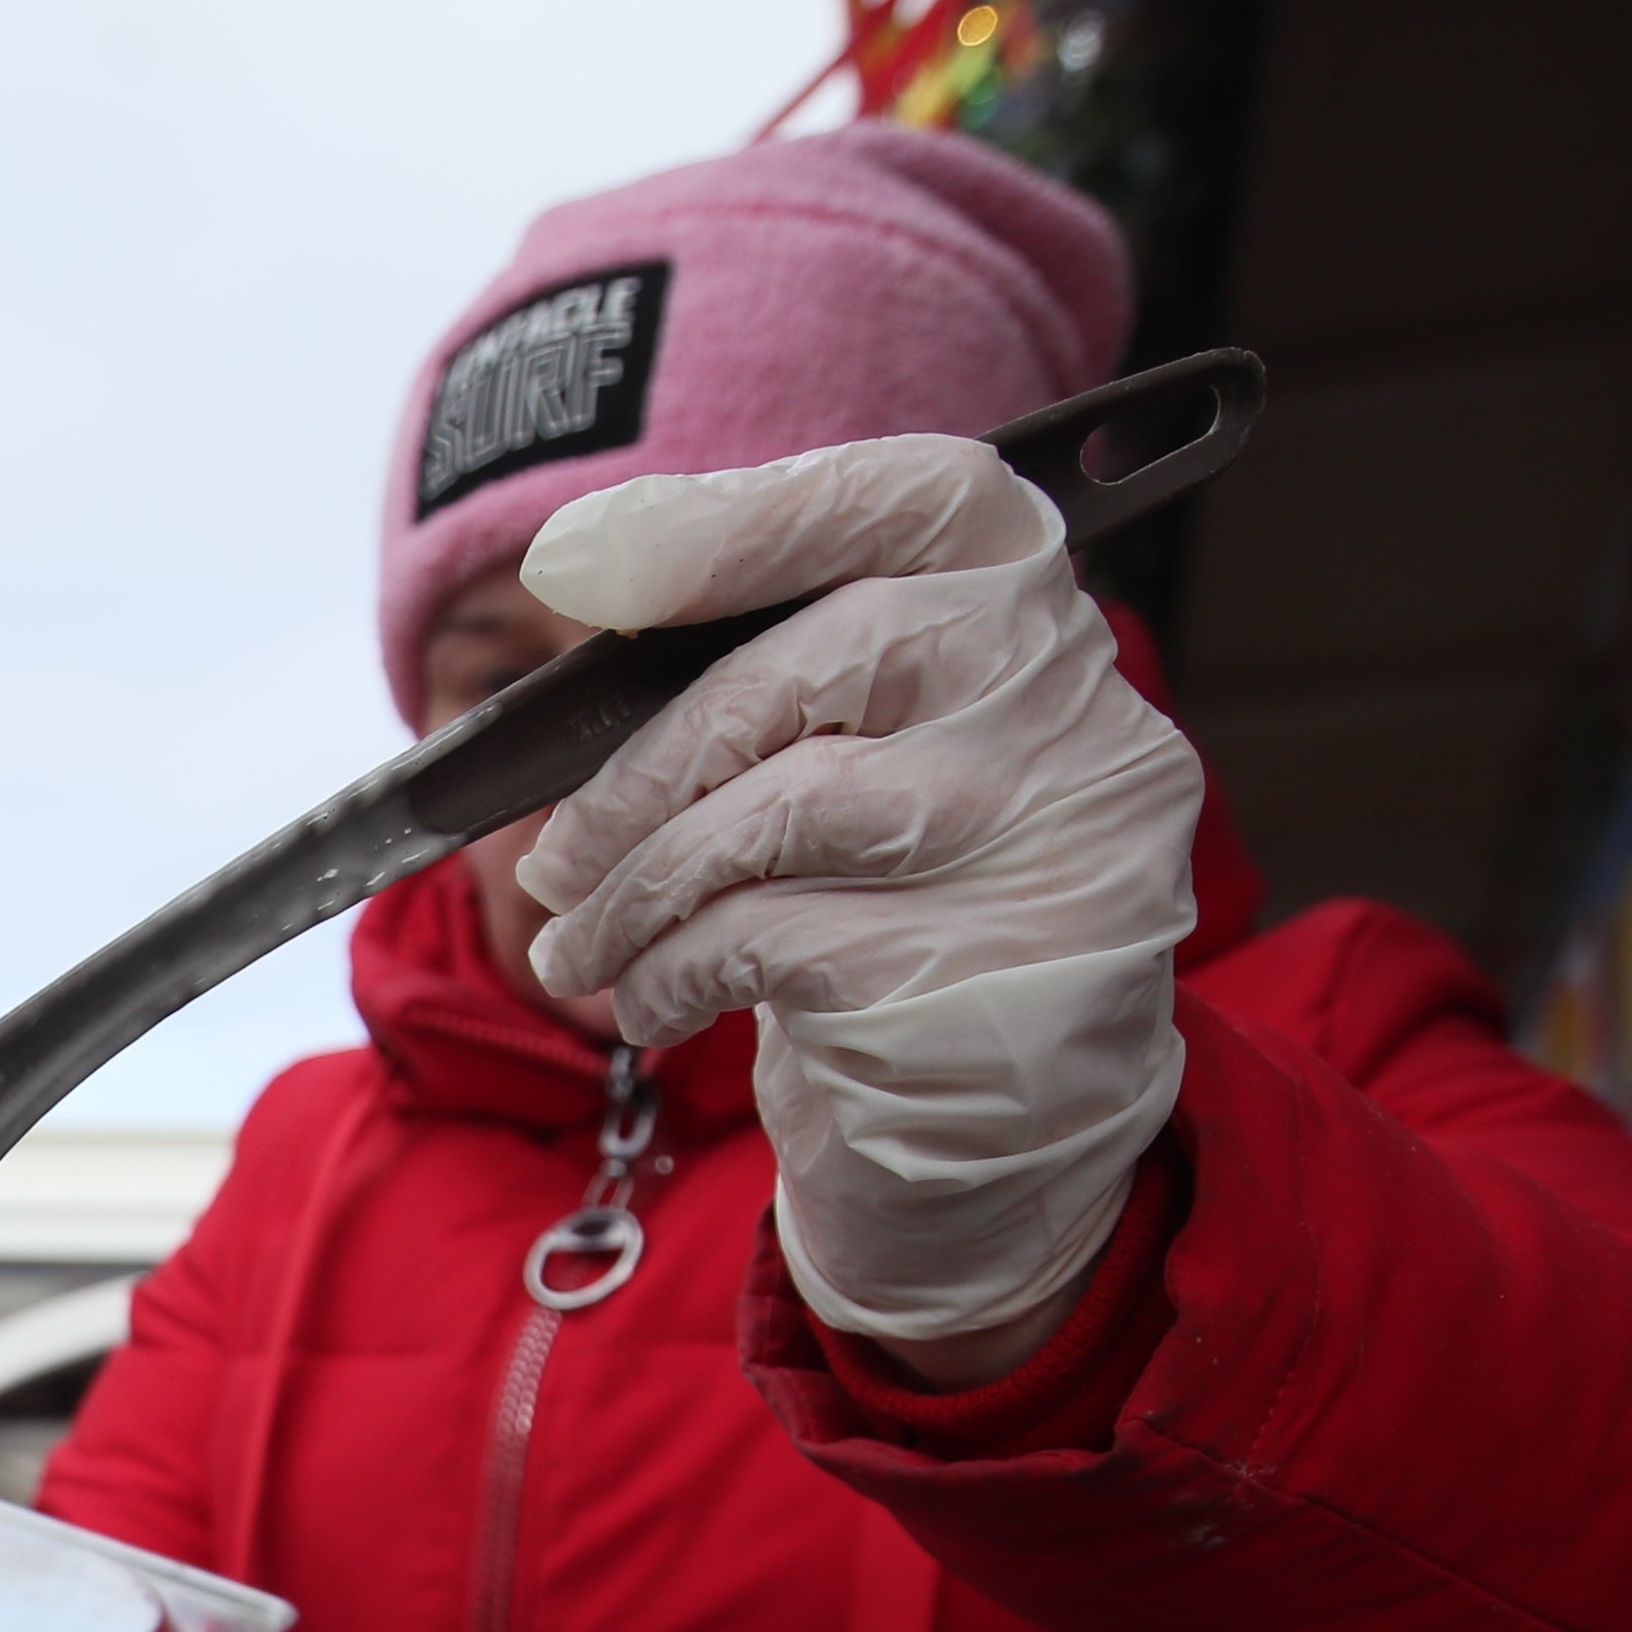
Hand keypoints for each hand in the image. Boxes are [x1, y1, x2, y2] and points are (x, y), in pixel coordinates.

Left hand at [508, 435, 1203, 1364]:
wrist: (1003, 1139)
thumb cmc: (893, 910)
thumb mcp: (851, 761)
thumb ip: (770, 660)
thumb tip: (577, 560)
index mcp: (1040, 606)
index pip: (918, 492)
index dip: (743, 515)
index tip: (577, 564)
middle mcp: (1075, 705)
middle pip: (829, 655)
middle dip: (648, 762)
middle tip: (556, 855)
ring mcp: (1055, 838)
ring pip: (787, 806)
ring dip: (636, 886)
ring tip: (576, 941)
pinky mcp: (1003, 972)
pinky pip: (774, 936)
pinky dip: (669, 968)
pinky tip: (649, 1000)